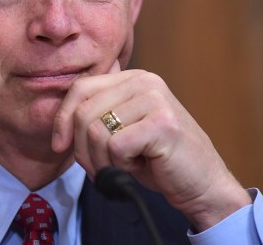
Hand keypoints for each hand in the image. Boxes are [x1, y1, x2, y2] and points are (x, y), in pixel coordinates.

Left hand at [51, 61, 251, 230]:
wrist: (203, 184)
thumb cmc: (158, 160)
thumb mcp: (121, 130)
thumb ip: (97, 115)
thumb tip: (59, 121)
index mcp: (132, 78)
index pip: (80, 88)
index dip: (62, 119)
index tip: (60, 145)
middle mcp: (144, 81)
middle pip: (84, 112)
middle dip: (82, 149)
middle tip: (99, 169)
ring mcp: (155, 99)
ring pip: (97, 131)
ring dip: (101, 161)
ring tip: (122, 167)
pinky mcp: (162, 124)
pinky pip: (115, 146)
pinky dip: (121, 165)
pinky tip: (141, 166)